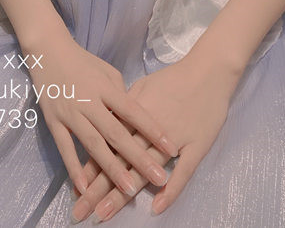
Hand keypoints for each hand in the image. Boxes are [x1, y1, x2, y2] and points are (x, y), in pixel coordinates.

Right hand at [27, 37, 178, 199]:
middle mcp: (89, 102)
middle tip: (159, 179)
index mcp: (106, 88)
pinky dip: (74, 168)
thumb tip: (136, 120)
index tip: (171, 148)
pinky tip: (85, 188)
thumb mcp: (108, 72)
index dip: (152, 130)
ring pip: (94, 145)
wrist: (48, 52)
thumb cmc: (84, 63)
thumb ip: (121, 95)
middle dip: (138, 158)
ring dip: (112, 169)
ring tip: (129, 190)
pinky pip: (65, 148)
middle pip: (117, 133)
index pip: (133, 111)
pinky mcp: (53, 122)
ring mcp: (70, 113)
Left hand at [70, 52, 240, 222]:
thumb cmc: (174, 79)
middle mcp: (149, 130)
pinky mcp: (196, 146)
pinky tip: (157, 207)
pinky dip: (172, 191)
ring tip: (105, 213)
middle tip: (81, 212)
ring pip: (144, 171)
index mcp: (133, 114)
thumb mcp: (142, 87)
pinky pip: (183, 172)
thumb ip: (124, 108)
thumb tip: (106, 124)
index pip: (107, 145)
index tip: (76, 190)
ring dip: (123, 194)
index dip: (91, 168)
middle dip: (99, 189)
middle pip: (119, 162)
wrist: (209, 71)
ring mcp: (174, 140)